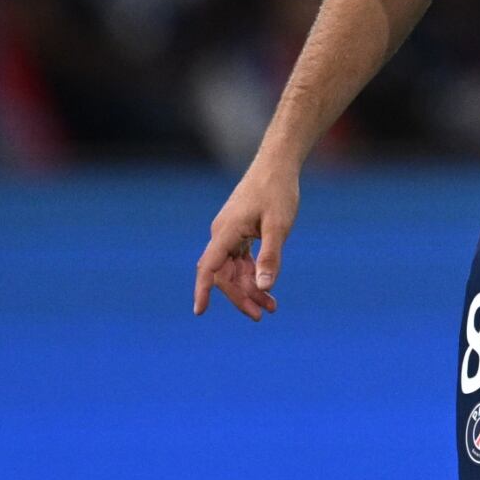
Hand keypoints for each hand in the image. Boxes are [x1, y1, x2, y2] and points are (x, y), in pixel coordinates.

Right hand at [194, 158, 298, 319]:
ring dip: (250, 287)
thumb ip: (271, 257)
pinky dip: (253, 273)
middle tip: (263, 315)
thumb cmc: (278, 192)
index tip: (200, 311)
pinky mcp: (239, 231)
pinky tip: (266, 286)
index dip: (203, 290)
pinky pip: (240, 259)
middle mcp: (222, 234)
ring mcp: (230, 233)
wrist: (277, 165)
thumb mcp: (279, 227)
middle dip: (241, 296)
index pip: (209, 268)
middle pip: (224, 274)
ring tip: (272, 307)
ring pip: (234, 269)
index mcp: (226, 232)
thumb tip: (264, 287)